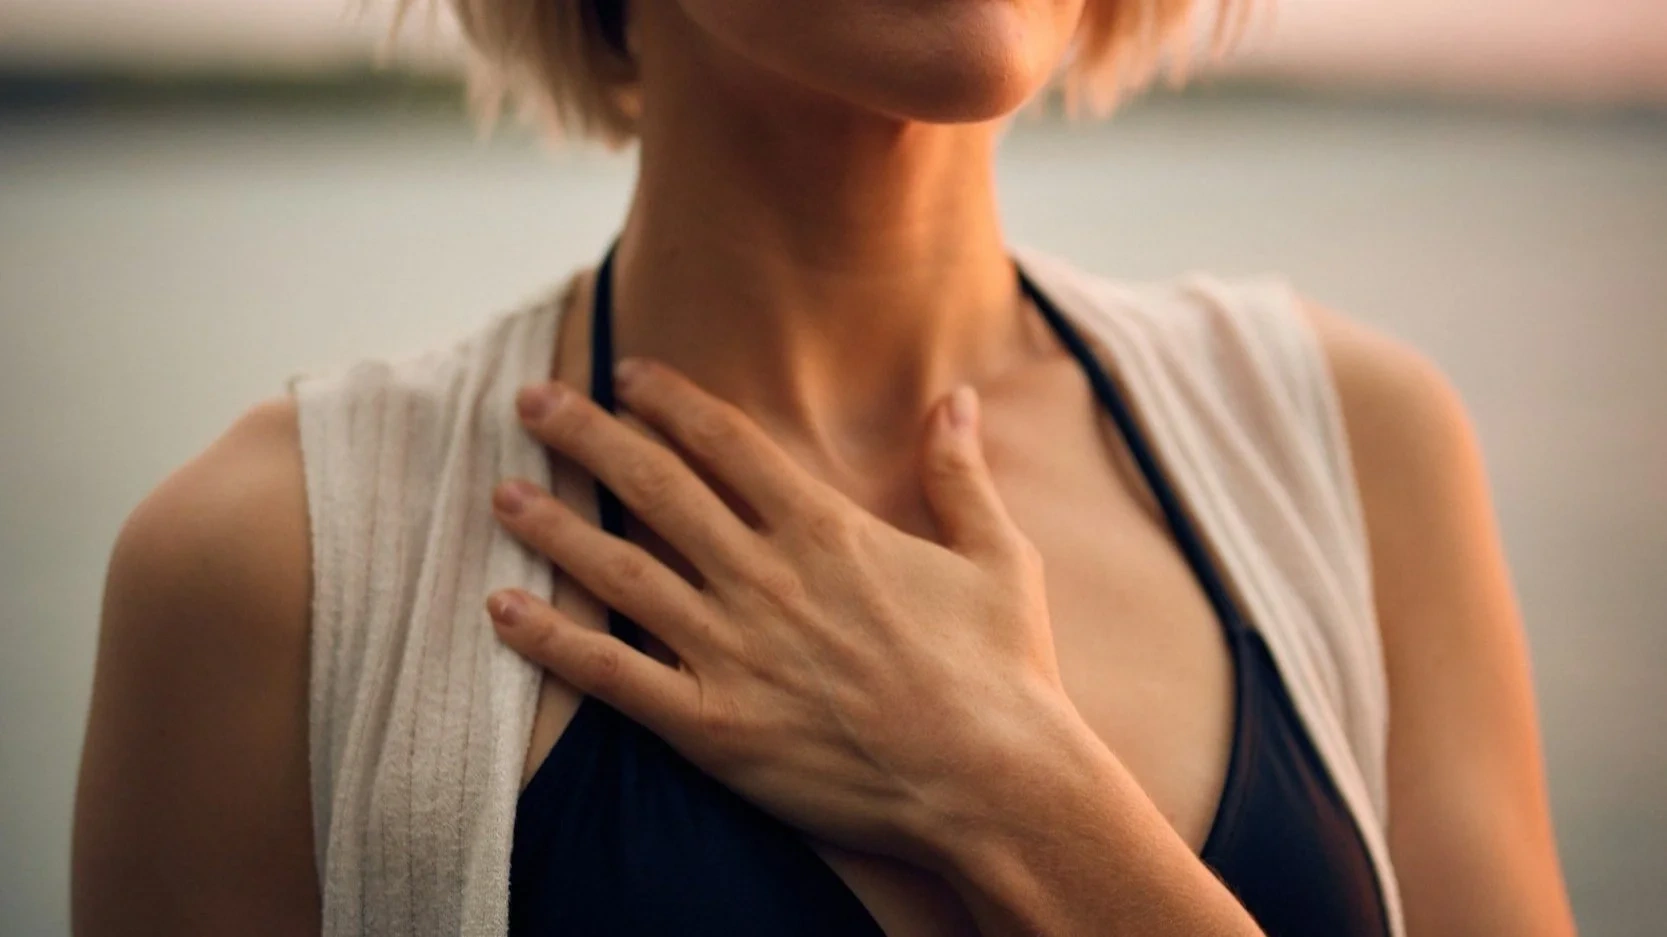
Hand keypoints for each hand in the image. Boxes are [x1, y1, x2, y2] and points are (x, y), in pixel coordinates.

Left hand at [486, 358, 1083, 862]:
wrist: (995, 783)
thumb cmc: (1003, 672)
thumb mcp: (997, 556)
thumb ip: (960, 472)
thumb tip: (957, 396)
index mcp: (826, 530)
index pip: (726, 442)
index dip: (668, 400)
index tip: (626, 373)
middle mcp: (765, 577)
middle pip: (655, 486)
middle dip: (587, 435)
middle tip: (532, 402)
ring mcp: (733, 650)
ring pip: (620, 570)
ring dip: (553, 526)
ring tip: (501, 492)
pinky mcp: (713, 725)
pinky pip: (612, 675)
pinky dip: (552, 641)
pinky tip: (501, 609)